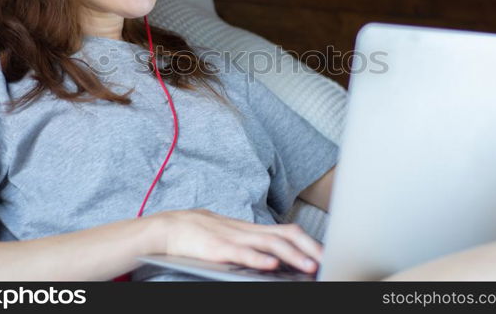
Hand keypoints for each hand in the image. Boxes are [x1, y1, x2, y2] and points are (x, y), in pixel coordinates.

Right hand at [155, 209, 321, 272]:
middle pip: (285, 234)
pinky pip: (242, 254)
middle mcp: (246, 231)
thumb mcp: (230, 236)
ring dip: (292, 255)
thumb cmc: (199, 234)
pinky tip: (271, 266)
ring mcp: (233, 238)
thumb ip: (251, 244)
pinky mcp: (218, 249)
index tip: (324, 252)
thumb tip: (274, 258)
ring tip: (309, 266)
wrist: (169, 228)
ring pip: (269, 244)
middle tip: (326, 260)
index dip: (307, 241)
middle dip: (308, 247)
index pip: (286, 230)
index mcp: (251, 229)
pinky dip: (258, 259)